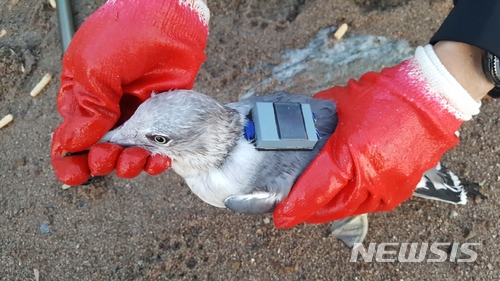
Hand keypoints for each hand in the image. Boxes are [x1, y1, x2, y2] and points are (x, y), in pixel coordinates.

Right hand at [51, 0, 208, 184]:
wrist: (168, 19)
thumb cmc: (125, 35)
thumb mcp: (94, 69)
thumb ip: (88, 109)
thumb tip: (74, 144)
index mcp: (82, 99)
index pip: (69, 139)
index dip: (70, 161)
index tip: (77, 174)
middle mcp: (108, 111)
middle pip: (99, 153)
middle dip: (103, 163)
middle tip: (110, 156)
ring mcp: (136, 115)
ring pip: (128, 155)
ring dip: (129, 166)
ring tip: (137, 158)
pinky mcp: (162, 118)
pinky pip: (156, 147)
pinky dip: (155, 159)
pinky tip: (158, 159)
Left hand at [273, 45, 480, 227]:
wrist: (430, 97)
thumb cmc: (384, 96)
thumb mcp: (339, 104)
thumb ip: (317, 121)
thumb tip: (301, 128)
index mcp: (350, 157)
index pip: (315, 190)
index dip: (296, 206)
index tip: (281, 216)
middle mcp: (370, 178)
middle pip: (332, 206)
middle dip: (311, 211)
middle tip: (295, 210)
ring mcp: (389, 186)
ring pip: (353, 208)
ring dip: (332, 209)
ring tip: (316, 206)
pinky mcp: (402, 188)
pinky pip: (373, 204)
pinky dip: (356, 203)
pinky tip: (345, 199)